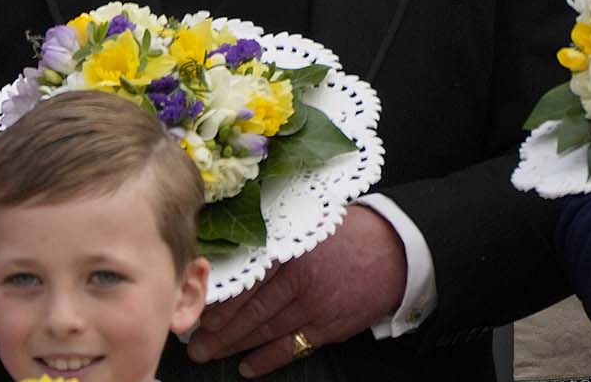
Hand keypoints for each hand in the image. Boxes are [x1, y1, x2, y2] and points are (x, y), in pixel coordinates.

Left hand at [187, 205, 407, 375]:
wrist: (397, 249)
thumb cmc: (351, 233)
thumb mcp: (311, 223)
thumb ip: (277, 240)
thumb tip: (237, 256)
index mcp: (292, 249)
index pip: (246, 280)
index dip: (219, 301)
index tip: (197, 311)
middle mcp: (301, 279)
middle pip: (250, 310)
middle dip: (218, 330)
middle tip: (194, 342)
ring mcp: (316, 305)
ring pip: (265, 330)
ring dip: (233, 345)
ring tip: (210, 353)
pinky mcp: (331, 326)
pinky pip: (291, 347)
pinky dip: (267, 360)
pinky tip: (247, 366)